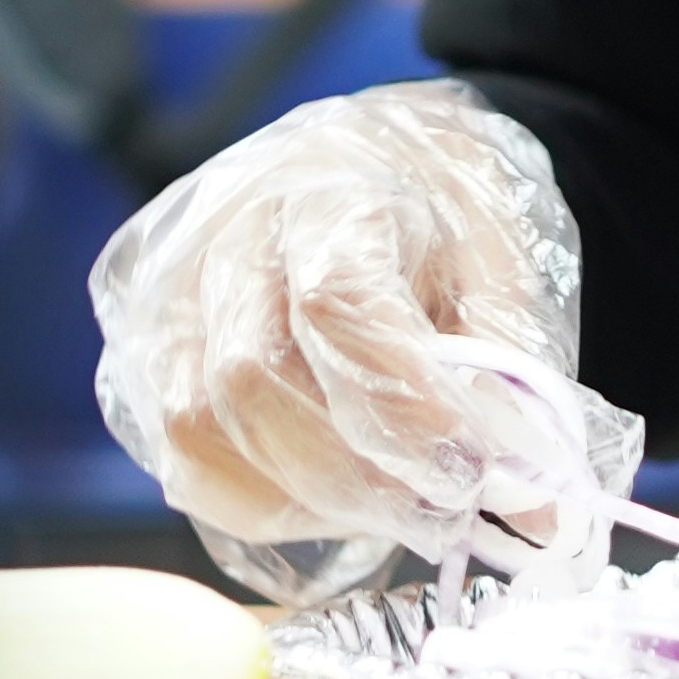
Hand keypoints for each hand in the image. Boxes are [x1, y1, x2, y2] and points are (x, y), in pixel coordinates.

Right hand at [85, 81, 627, 577]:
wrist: (389, 161)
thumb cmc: (452, 214)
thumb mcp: (512, 260)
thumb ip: (516, 375)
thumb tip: (532, 508)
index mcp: (334, 178)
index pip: (334, 303)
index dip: (401, 409)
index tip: (471, 473)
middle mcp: (228, 222)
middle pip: (251, 376)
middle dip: (355, 477)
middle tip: (441, 517)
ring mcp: (170, 283)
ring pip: (199, 425)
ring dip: (305, 500)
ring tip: (392, 509)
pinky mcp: (146, 342)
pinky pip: (178, 455)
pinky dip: (256, 503)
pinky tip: (330, 500)